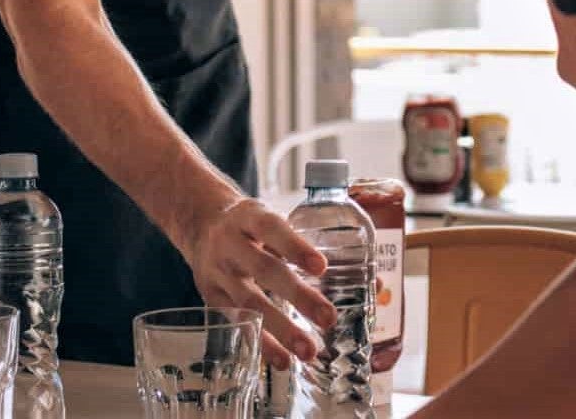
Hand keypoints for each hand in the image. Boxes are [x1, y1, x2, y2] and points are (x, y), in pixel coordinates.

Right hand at [180, 196, 336, 368]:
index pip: (272, 229)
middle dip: (297, 296)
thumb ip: (309, 245)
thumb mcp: (270, 219)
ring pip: (250, 301)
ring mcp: (219, 271)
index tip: (321, 267)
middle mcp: (231, 243)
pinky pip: (236, 321)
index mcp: (251, 217)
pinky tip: (283, 360)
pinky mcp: (211, 296)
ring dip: (281, 328)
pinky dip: (261, 342)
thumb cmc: (250, 225)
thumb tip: (374, 282)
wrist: (200, 224)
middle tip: (329, 319)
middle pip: (264, 269)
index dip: (295, 248)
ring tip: (308, 351)